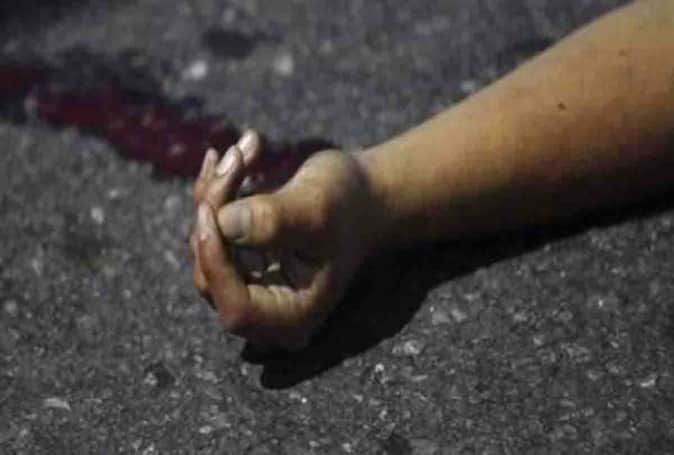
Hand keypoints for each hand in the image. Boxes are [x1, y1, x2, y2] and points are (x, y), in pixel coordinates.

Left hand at [190, 131, 374, 349]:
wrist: (365, 194)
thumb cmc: (350, 204)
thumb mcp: (317, 208)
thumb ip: (275, 221)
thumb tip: (223, 223)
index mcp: (294, 317)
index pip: (237, 309)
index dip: (216, 264)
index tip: (209, 210)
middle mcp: (268, 309)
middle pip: (212, 272)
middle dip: (215, 209)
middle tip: (235, 158)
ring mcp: (251, 285)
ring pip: (206, 246)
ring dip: (215, 192)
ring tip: (244, 149)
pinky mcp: (241, 260)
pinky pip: (212, 229)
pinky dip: (217, 190)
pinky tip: (230, 154)